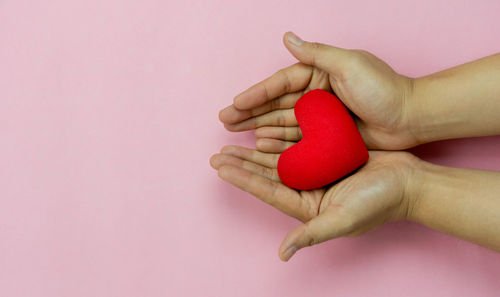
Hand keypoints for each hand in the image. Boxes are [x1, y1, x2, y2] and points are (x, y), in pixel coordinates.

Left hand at [210, 145, 419, 260]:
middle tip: (217, 154)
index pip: (268, 191)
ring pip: (279, 161)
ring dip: (256, 152)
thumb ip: (312, 234)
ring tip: (233, 144)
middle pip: (268, 176)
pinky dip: (281, 139)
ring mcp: (317, 173)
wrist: (409, 183)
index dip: (243, 179)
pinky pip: (298, 146)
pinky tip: (264, 132)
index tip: (220, 167)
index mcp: (307, 208)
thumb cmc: (379, 203)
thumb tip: (282, 254)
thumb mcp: (343, 220)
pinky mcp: (328, 157)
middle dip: (242, 165)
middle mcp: (308, 191)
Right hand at [219, 32, 417, 149]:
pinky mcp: (326, 136)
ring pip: (282, 122)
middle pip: (275, 104)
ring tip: (235, 135)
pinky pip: (297, 139)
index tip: (235, 104)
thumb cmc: (384, 88)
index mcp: (318, 74)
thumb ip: (316, 54)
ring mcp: (320, 117)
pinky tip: (262, 145)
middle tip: (224, 121)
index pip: (280, 84)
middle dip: (249, 112)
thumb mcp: (349, 64)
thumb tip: (287, 37)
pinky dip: (279, 142)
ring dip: (258, 127)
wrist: (411, 117)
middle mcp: (316, 94)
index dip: (256, 94)